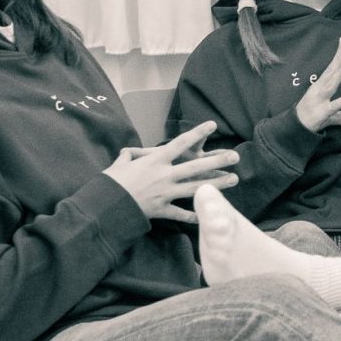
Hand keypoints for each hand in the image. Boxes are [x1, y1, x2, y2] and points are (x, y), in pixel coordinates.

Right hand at [102, 121, 240, 224]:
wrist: (104, 205)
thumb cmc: (111, 182)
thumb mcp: (120, 163)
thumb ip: (130, 156)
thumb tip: (129, 152)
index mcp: (155, 160)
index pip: (180, 143)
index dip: (197, 132)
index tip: (212, 124)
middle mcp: (164, 175)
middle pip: (196, 167)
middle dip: (217, 161)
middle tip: (235, 157)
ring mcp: (165, 193)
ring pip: (196, 188)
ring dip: (216, 185)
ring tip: (233, 180)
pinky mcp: (162, 210)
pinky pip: (181, 213)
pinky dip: (193, 216)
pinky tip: (208, 216)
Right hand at [294, 37, 340, 133]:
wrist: (296, 129)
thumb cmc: (311, 118)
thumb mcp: (328, 113)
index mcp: (320, 85)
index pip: (331, 67)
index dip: (338, 54)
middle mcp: (319, 89)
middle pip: (331, 70)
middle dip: (339, 55)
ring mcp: (320, 99)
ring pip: (332, 83)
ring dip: (340, 72)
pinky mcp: (324, 111)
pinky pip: (337, 103)